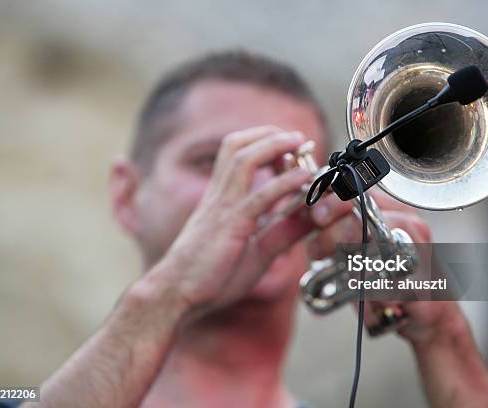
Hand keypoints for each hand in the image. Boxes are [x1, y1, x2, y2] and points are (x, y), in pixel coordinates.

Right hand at [147, 126, 316, 320]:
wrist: (176, 296)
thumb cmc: (211, 276)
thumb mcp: (257, 251)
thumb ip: (283, 233)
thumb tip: (311, 220)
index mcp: (220, 199)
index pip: (235, 155)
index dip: (262, 143)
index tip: (289, 146)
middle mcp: (219, 196)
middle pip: (237, 146)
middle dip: (267, 134)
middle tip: (296, 138)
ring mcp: (222, 208)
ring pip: (244, 159)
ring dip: (274, 146)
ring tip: (299, 143)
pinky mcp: (230, 225)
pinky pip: (259, 197)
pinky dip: (284, 183)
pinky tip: (304, 177)